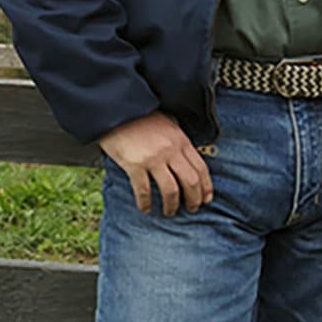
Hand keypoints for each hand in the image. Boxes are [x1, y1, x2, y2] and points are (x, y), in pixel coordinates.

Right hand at [96, 112, 212, 214]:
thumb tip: (185, 160)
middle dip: (193, 200)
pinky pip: (144, 190)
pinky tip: (145, 209)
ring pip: (171, 190)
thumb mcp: (166, 124)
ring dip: (172, 205)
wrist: (115, 109)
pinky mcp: (134, 164)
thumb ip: (177, 141)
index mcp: (181, 140)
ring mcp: (153, 158)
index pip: (201, 168)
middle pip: (190, 181)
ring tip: (169, 212)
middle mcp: (171, 150)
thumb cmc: (139, 117)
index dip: (206, 187)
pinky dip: (146, 203)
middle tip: (192, 209)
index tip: (206, 199)